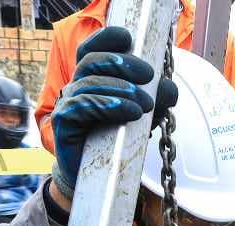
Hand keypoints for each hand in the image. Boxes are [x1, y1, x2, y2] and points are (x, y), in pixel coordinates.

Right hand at [49, 26, 176, 200]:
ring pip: (88, 82)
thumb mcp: (144, 117)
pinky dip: (108, 105)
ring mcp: (69, 104)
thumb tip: (169, 87)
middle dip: (122, 63)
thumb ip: (156, 100)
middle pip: (91, 61)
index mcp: (93, 79)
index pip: (91, 49)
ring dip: (121, 89)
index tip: (128, 38)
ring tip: (145, 104)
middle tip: (148, 75)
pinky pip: (82, 105)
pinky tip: (129, 112)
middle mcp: (77, 86)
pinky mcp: (64, 123)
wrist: (100, 178)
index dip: (106, 38)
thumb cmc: (119, 142)